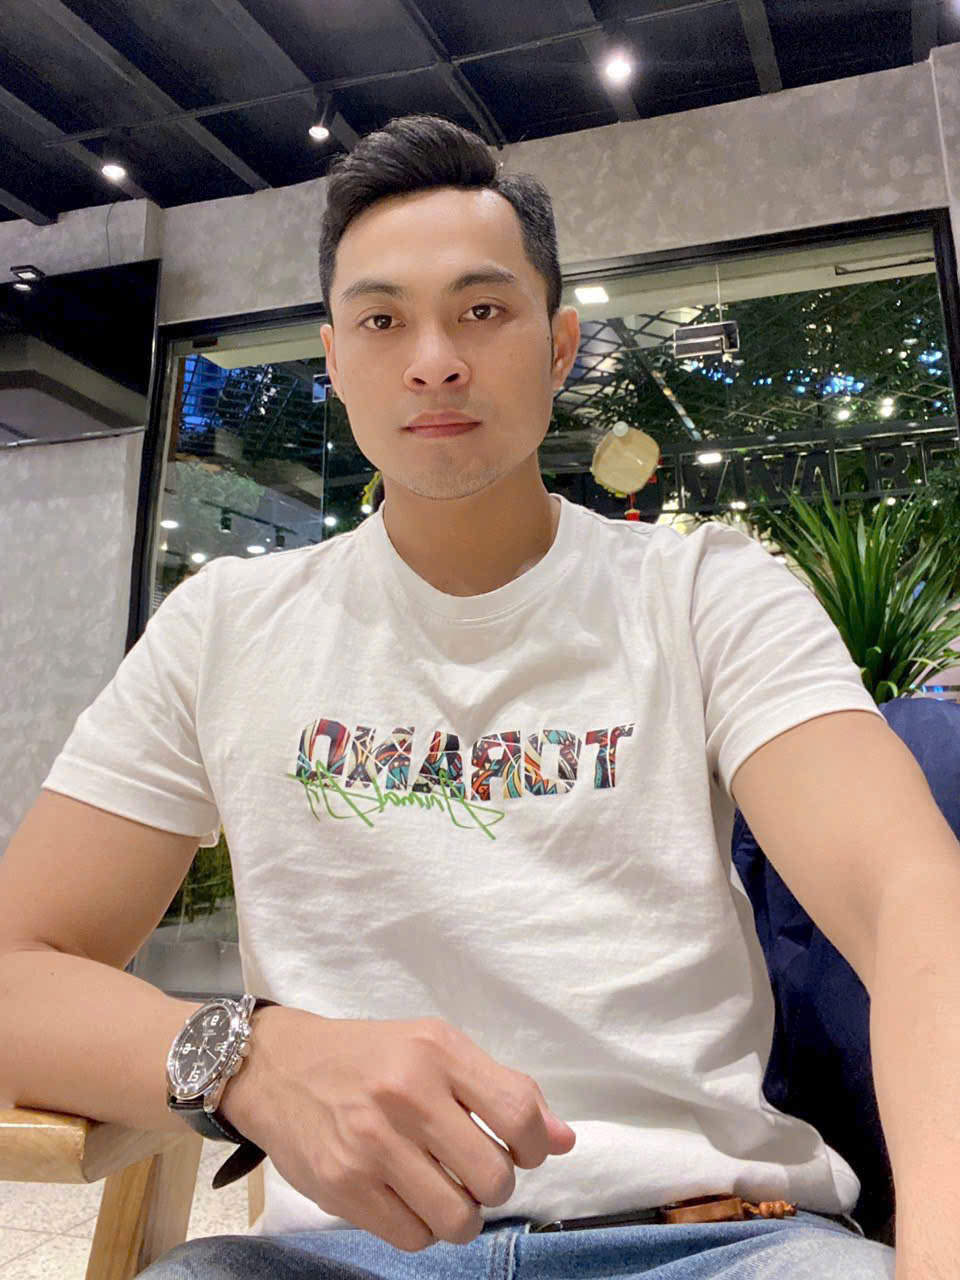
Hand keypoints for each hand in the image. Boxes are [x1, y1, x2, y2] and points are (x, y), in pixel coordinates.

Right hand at [221, 1008, 575, 1251]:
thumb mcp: (437, 1048)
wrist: (280, 1067)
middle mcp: (406, 1094)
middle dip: (495, 1186)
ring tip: (446, 1193)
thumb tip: (564, 1141)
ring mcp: (372, 1144)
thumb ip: (504, 1089)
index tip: (518, 1151)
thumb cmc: (372, 1058)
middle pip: (493, 1177)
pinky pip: (413, 1237)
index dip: (533, 1147)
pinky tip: (409, 1200)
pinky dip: (422, 1229)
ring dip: (463, 1217)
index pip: (518, 1113)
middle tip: (474, 1172)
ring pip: (457, 1219)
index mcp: (437, 1051)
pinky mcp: (343, 1186)